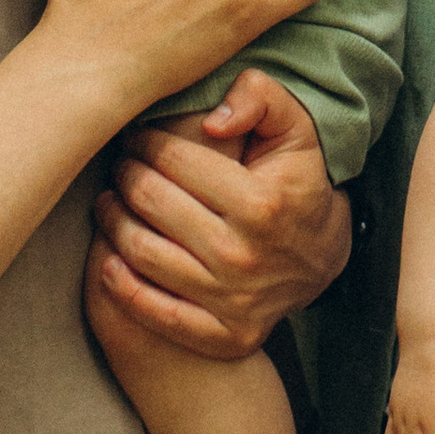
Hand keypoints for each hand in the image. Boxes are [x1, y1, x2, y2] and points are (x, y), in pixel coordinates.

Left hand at [89, 67, 352, 359]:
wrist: (325, 261)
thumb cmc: (299, 184)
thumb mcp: (295, 129)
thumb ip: (259, 98)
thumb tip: (210, 121)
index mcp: (261, 203)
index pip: (174, 161)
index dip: (145, 142)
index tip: (136, 137)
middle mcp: (244, 256)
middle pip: (150, 203)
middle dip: (125, 176)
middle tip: (120, 166)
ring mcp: (234, 301)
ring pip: (141, 253)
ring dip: (112, 221)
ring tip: (109, 201)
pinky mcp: (225, 335)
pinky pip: (155, 312)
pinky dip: (121, 285)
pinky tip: (109, 258)